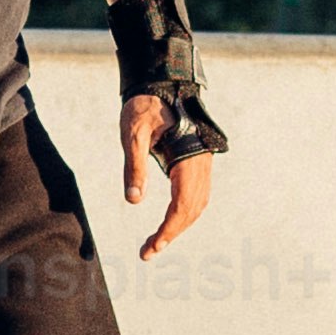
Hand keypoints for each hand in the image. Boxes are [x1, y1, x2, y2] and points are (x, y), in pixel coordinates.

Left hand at [120, 92, 216, 259]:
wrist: (162, 83)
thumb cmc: (144, 106)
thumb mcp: (133, 134)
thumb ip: (134, 166)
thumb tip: (133, 201)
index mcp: (188, 157)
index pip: (182, 205)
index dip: (168, 230)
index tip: (150, 247)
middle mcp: (201, 163)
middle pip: (192, 210)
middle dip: (171, 233)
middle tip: (147, 252)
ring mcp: (202, 163)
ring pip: (198, 204)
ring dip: (179, 226)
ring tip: (156, 242)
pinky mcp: (198, 161)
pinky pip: (196, 194)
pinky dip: (185, 213)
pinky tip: (169, 221)